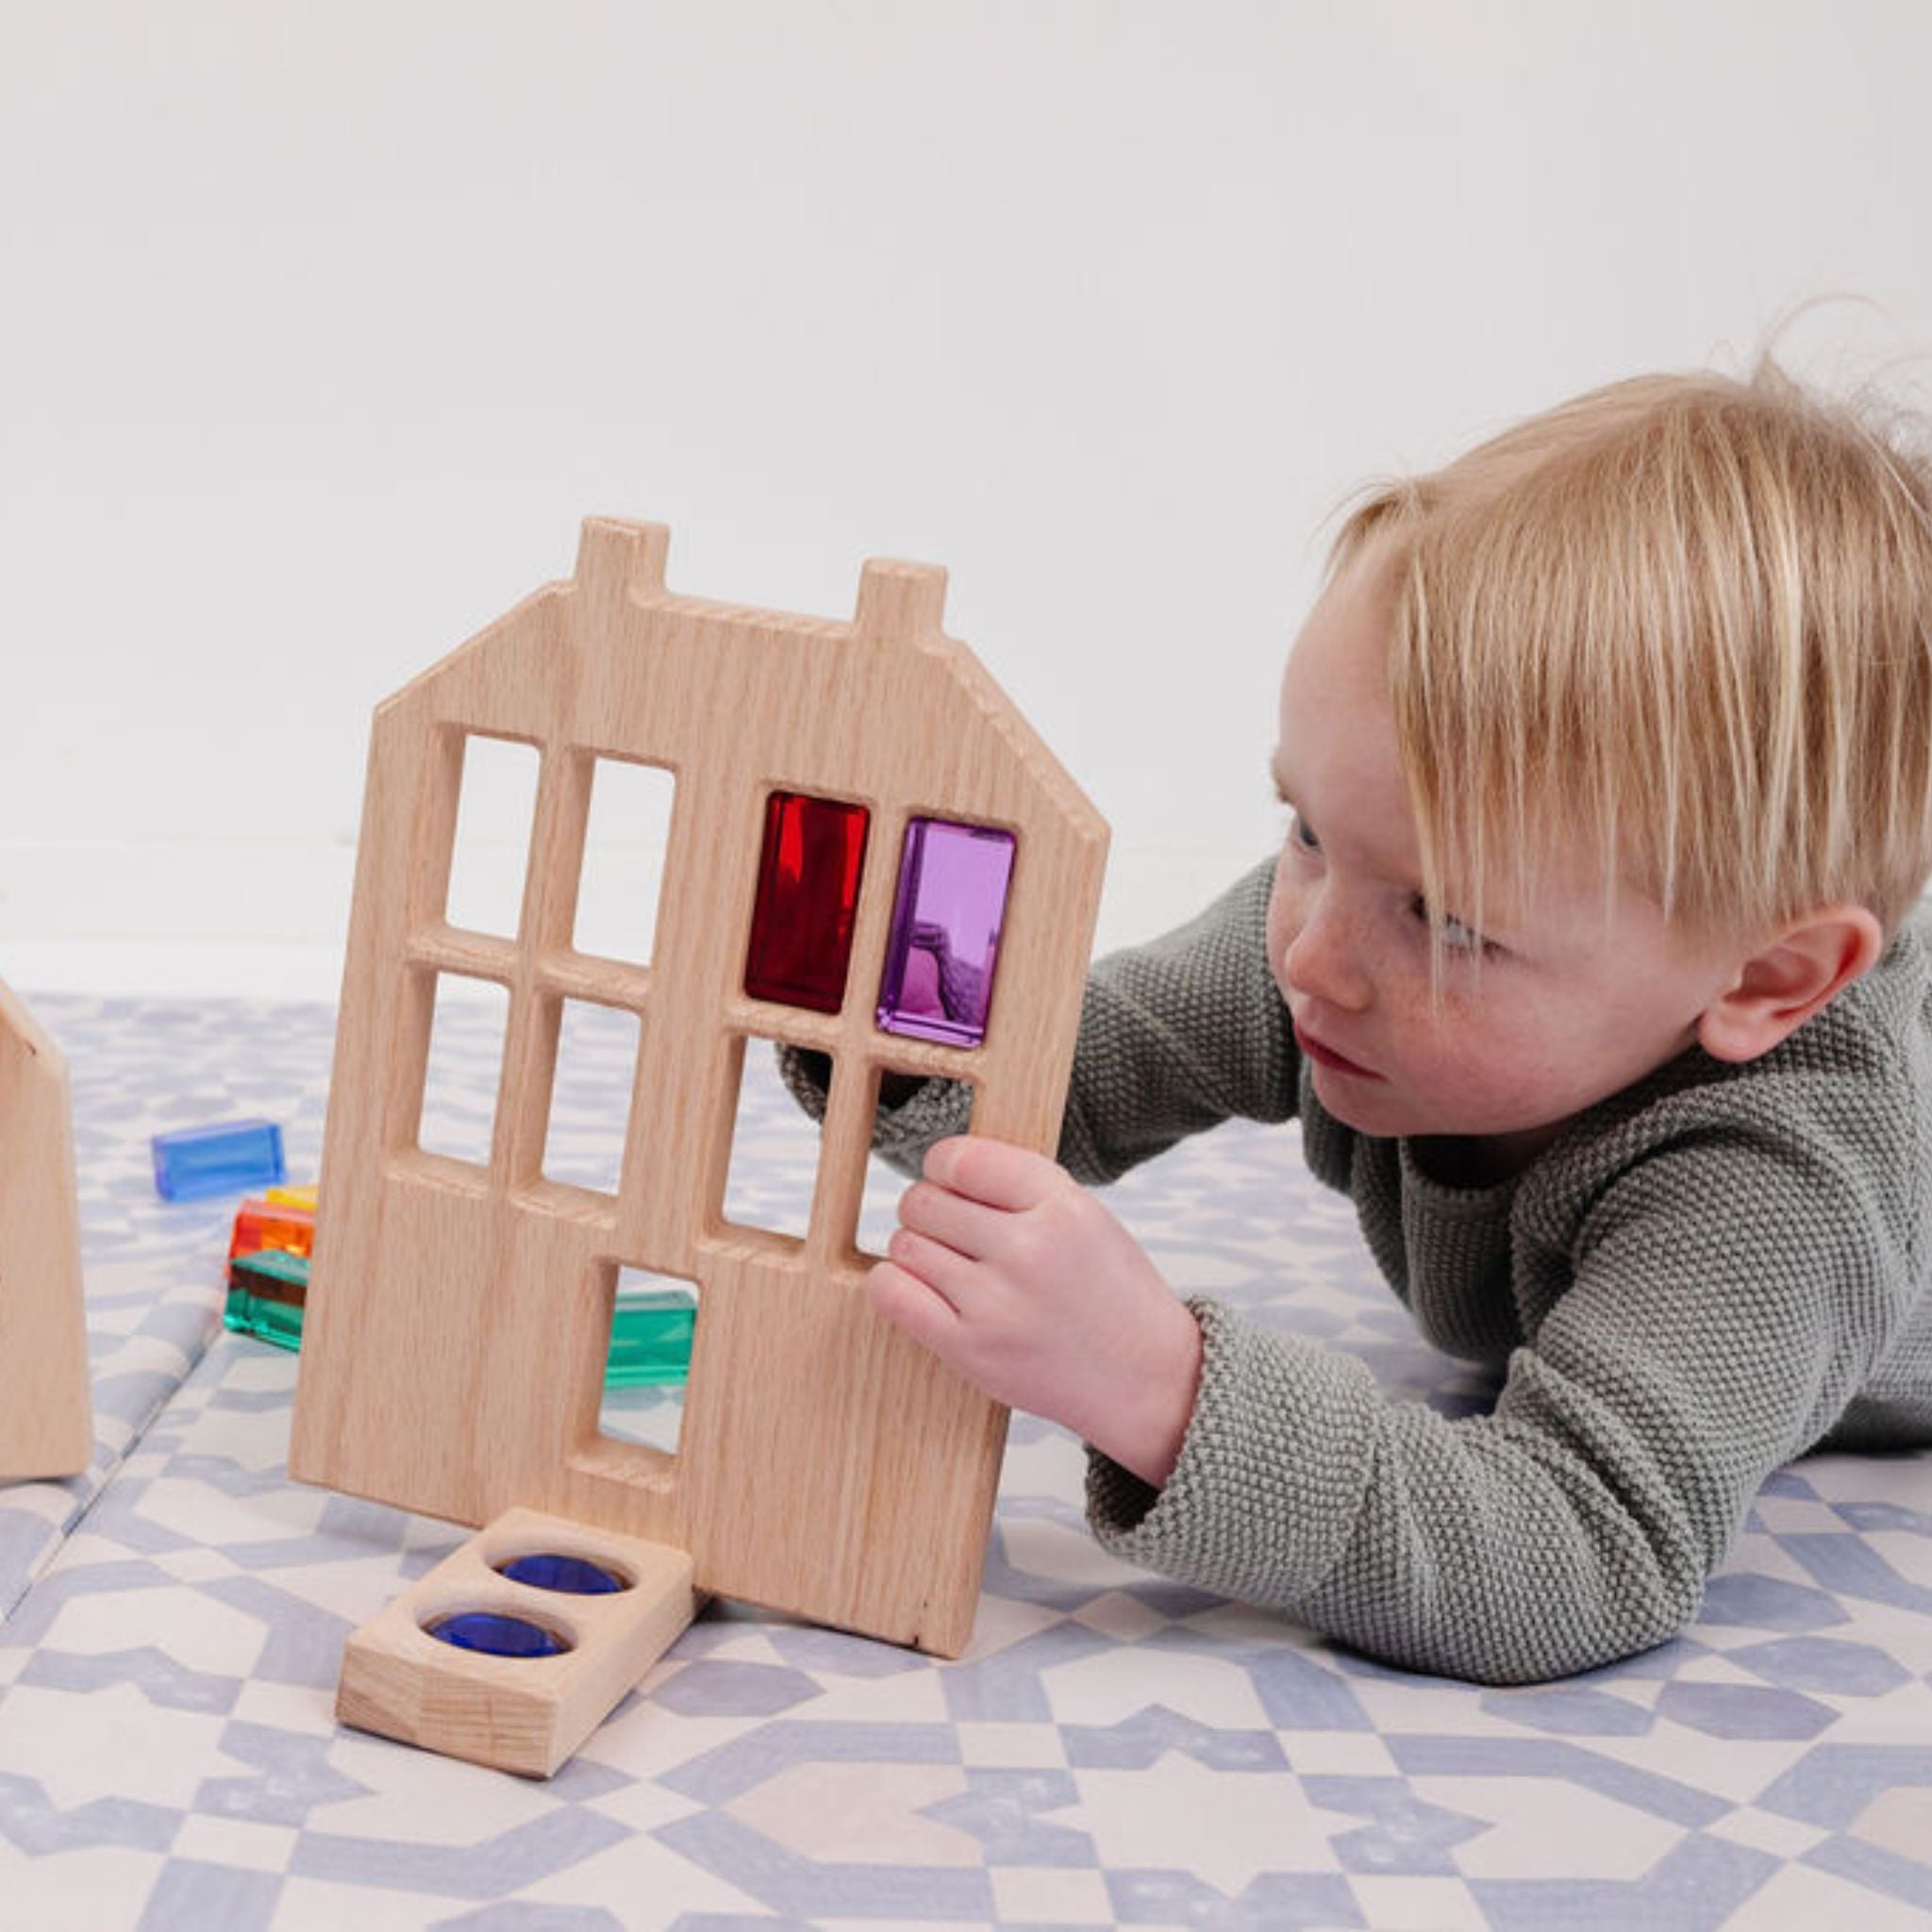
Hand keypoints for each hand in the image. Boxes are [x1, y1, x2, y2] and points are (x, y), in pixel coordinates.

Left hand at [868, 1136, 1203, 1486]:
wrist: (1145, 1378)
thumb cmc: (1112, 1293)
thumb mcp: (1088, 1216)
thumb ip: (1021, 1186)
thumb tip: (944, 1166)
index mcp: (1062, 1207)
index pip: (962, 1160)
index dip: (942, 1165)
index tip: (948, 1179)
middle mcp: (1027, 1250)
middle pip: (923, 1201)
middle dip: (928, 1209)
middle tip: (950, 1228)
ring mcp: (995, 1303)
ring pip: (905, 1244)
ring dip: (915, 1249)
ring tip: (948, 1264)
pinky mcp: (970, 1349)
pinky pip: (892, 1294)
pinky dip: (893, 1283)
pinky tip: (919, 1287)